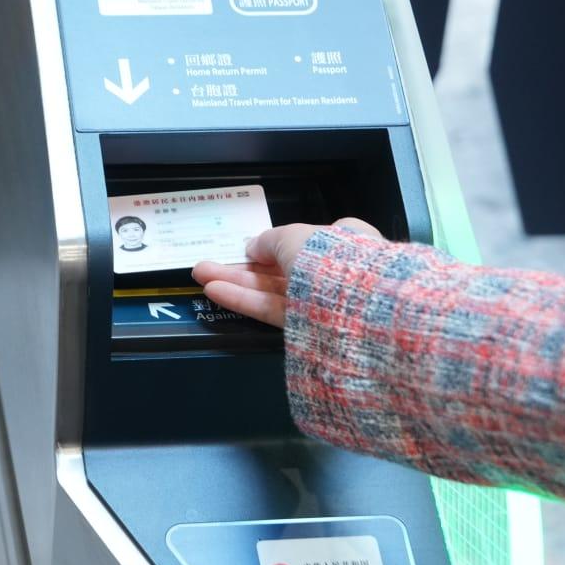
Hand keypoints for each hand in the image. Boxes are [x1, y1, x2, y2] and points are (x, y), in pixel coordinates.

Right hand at [192, 218, 381, 327]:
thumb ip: (269, 240)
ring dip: (236, 283)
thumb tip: (253, 246)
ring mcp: (321, 302)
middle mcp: (334, 272)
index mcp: (344, 241)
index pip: (304, 240)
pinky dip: (247, 301)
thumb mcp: (295, 236)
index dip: (273, 244)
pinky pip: (274, 309)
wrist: (361, 309)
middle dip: (242, 266)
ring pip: (272, 289)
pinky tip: (218, 293)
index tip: (248, 248)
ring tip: (202, 277)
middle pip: (280, 267)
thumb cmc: (333, 260)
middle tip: (208, 265)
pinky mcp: (309, 328)